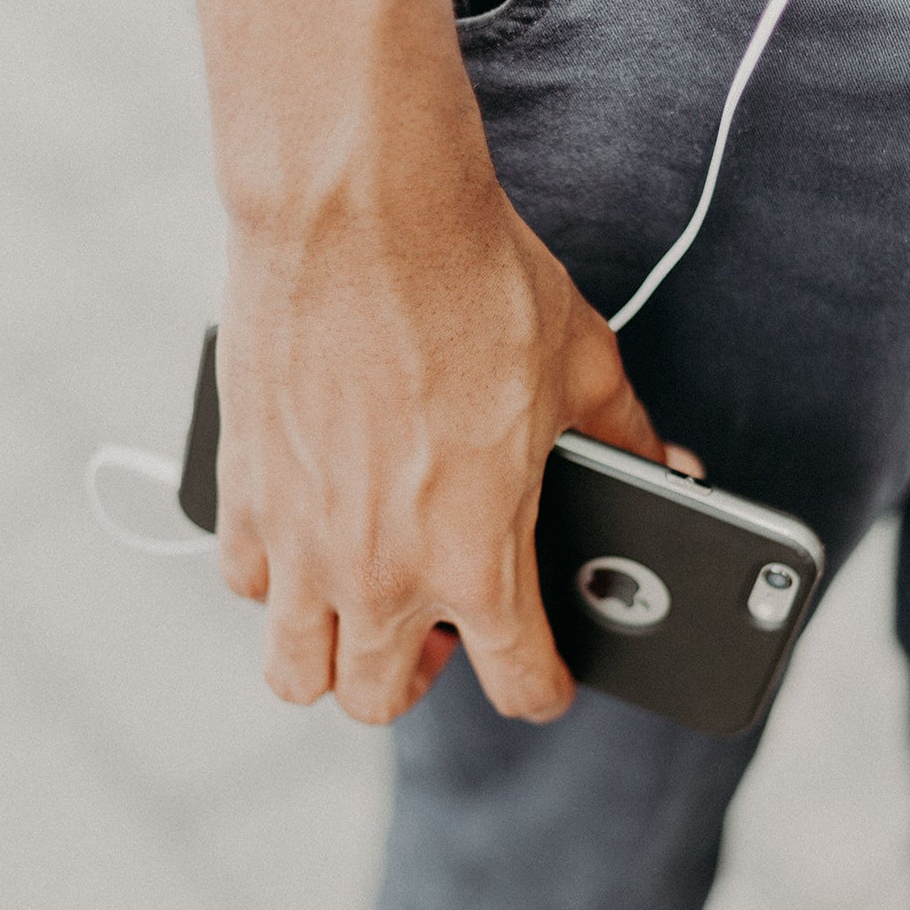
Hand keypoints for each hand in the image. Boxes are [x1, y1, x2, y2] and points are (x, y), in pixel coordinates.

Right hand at [214, 155, 692, 725]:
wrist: (360, 209)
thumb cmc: (472, 281)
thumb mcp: (580, 362)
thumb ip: (624, 436)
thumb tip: (666, 464)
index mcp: (478, 559)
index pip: (518, 684)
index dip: (542, 690)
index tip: (542, 680)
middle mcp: (380, 574)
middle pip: (378, 700)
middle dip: (416, 679)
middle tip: (437, 628)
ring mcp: (300, 540)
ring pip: (293, 670)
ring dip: (328, 653)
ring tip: (357, 600)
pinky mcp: (242, 491)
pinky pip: (245, 580)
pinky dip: (274, 575)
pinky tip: (306, 527)